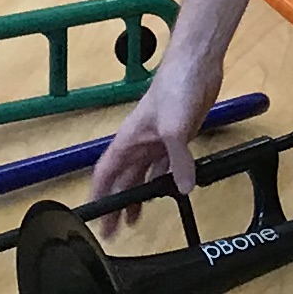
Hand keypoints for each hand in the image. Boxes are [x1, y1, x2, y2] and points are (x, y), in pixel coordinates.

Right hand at [85, 60, 221, 215]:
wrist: (196, 64)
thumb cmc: (175, 88)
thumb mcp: (174, 128)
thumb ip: (177, 161)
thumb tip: (183, 188)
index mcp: (129, 141)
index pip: (106, 173)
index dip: (99, 196)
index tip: (95, 218)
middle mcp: (140, 143)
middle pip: (123, 179)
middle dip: (116, 203)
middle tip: (113, 229)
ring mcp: (158, 140)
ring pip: (144, 174)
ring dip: (138, 195)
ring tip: (135, 219)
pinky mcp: (178, 136)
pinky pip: (167, 164)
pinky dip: (166, 179)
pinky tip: (171, 191)